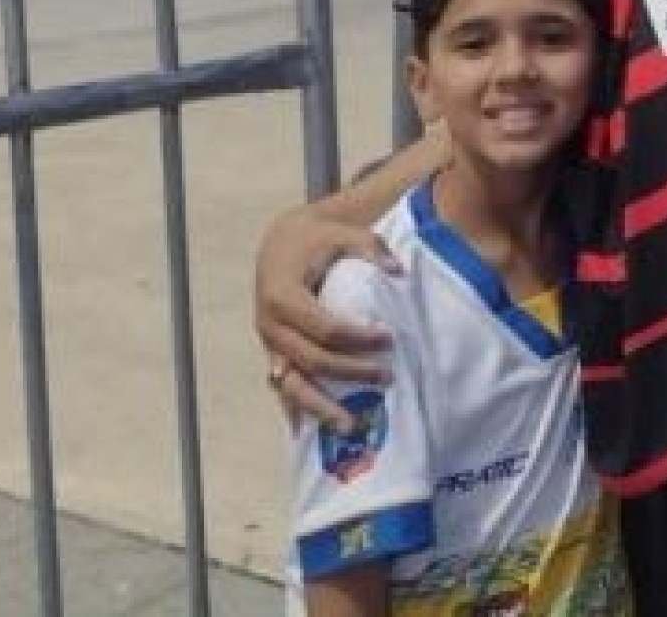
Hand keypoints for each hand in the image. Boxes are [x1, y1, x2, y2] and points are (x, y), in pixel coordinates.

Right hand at [254, 204, 399, 427]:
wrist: (280, 245)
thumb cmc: (316, 241)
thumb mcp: (343, 234)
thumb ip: (370, 248)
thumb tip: (398, 271)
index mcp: (283, 295)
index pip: (324, 327)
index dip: (357, 338)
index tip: (389, 339)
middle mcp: (270, 325)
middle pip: (310, 360)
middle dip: (349, 372)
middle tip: (387, 378)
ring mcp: (268, 344)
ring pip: (291, 384)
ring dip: (320, 407)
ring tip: (351, 427)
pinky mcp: (273, 353)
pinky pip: (284, 386)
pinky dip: (297, 408)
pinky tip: (311, 431)